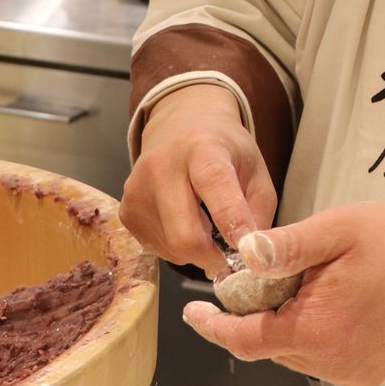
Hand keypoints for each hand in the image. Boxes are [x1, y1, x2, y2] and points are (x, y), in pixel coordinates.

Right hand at [120, 83, 276, 278]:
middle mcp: (161, 166)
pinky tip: (184, 222)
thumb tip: (252, 255)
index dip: (232, 220)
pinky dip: (178, 248)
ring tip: (205, 224)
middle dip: (214, 257)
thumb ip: (258, 211)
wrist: (179, 128)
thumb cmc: (225, 153)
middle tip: (229, 255)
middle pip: (185, 236)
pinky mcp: (125, 212)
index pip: (214, 184)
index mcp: (202, 149)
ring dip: (197, 251)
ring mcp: (137, 190)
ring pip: (173, 249)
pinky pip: (158, 249)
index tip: (248, 249)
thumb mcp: (255, 170)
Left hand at [181, 202, 384, 385]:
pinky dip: (316, 332)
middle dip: (261, 311)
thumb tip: (244, 253)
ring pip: (293, 350)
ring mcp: (348, 373)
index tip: (194, 311)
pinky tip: (340, 304)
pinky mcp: (364, 375)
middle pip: (268, 343)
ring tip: (318, 283)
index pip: (244, 339)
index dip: (213, 325)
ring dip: (290, 321)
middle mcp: (329, 362)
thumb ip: (288, 245)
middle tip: (280, 271)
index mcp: (316, 329)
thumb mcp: (338, 230)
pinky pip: (320, 356)